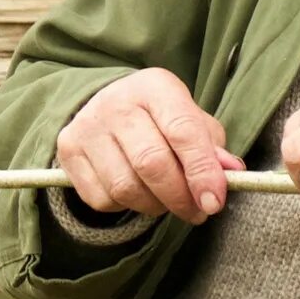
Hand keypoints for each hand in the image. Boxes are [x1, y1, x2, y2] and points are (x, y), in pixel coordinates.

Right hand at [55, 68, 244, 223]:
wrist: (106, 106)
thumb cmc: (160, 119)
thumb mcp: (192, 121)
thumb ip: (212, 148)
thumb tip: (231, 174)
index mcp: (155, 86)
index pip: (182, 131)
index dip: (201, 171)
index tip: (214, 202)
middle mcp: (116, 102)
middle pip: (151, 164)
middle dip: (180, 197)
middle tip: (196, 211)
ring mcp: (87, 127)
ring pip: (126, 188)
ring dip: (155, 206)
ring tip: (167, 201)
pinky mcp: (68, 152)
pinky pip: (102, 199)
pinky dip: (125, 207)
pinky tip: (136, 193)